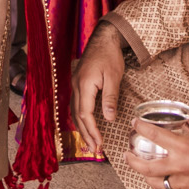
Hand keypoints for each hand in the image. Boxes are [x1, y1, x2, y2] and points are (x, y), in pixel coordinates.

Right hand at [71, 23, 127, 158]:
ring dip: (82, 128)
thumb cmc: (109, 56)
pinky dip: (80, 118)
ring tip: (90, 142)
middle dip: (86, 134)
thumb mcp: (114, 77)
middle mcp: (75, 86)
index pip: (85, 114)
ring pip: (74, 112)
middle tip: (94, 149)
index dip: (92, 130)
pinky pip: (75, 105)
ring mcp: (74, 85)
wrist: (103, 38)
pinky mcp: (77, 84)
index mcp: (84, 85)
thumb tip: (109, 119)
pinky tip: (85, 125)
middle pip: (77, 116)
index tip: (99, 142)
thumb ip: (110, 98)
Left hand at [124, 111, 188, 188]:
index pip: (154, 136)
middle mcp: (178, 167)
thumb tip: (183, 116)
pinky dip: (166, 181)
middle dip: (132, 161)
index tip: (135, 124)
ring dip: (146, 175)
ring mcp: (182, 182)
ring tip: (143, 170)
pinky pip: (171, 188)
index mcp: (182, 148)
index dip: (141, 128)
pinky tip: (165, 176)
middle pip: (146, 167)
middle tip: (128, 155)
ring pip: (155, 183)